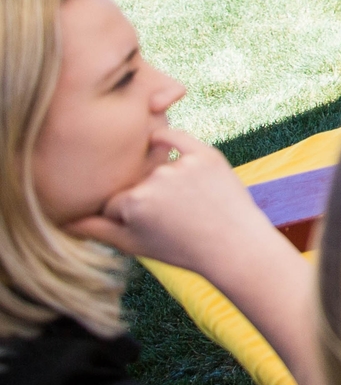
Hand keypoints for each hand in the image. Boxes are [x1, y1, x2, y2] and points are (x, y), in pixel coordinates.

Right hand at [66, 129, 280, 273]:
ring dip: (163, 180)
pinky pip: (176, 137)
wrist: (233, 244)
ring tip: (188, 205)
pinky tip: (158, 140)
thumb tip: (63, 222)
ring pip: (156, 166)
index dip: (128, 217)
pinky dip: (165, 137)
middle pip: (136, 184)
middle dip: (147, 199)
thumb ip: (95, 231)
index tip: (149, 229)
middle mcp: (154, 179)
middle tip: (173, 218)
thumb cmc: (182, 248)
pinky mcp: (206, 153)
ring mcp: (182, 164)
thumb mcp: (133, 244)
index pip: (114, 203)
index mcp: (132, 202)